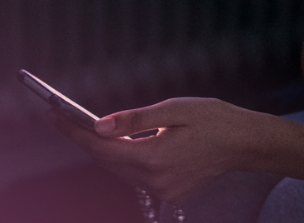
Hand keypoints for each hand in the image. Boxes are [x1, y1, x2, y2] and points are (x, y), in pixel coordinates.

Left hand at [49, 97, 262, 203]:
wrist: (248, 144)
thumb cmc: (215, 120)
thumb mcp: (173, 110)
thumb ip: (133, 120)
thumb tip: (99, 125)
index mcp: (155, 158)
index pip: (102, 148)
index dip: (75, 132)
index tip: (55, 116)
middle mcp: (157, 181)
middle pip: (108, 162)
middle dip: (86, 140)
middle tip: (64, 118)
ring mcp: (166, 191)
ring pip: (122, 171)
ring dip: (106, 151)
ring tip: (87, 128)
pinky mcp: (173, 194)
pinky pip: (139, 176)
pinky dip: (127, 160)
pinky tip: (122, 144)